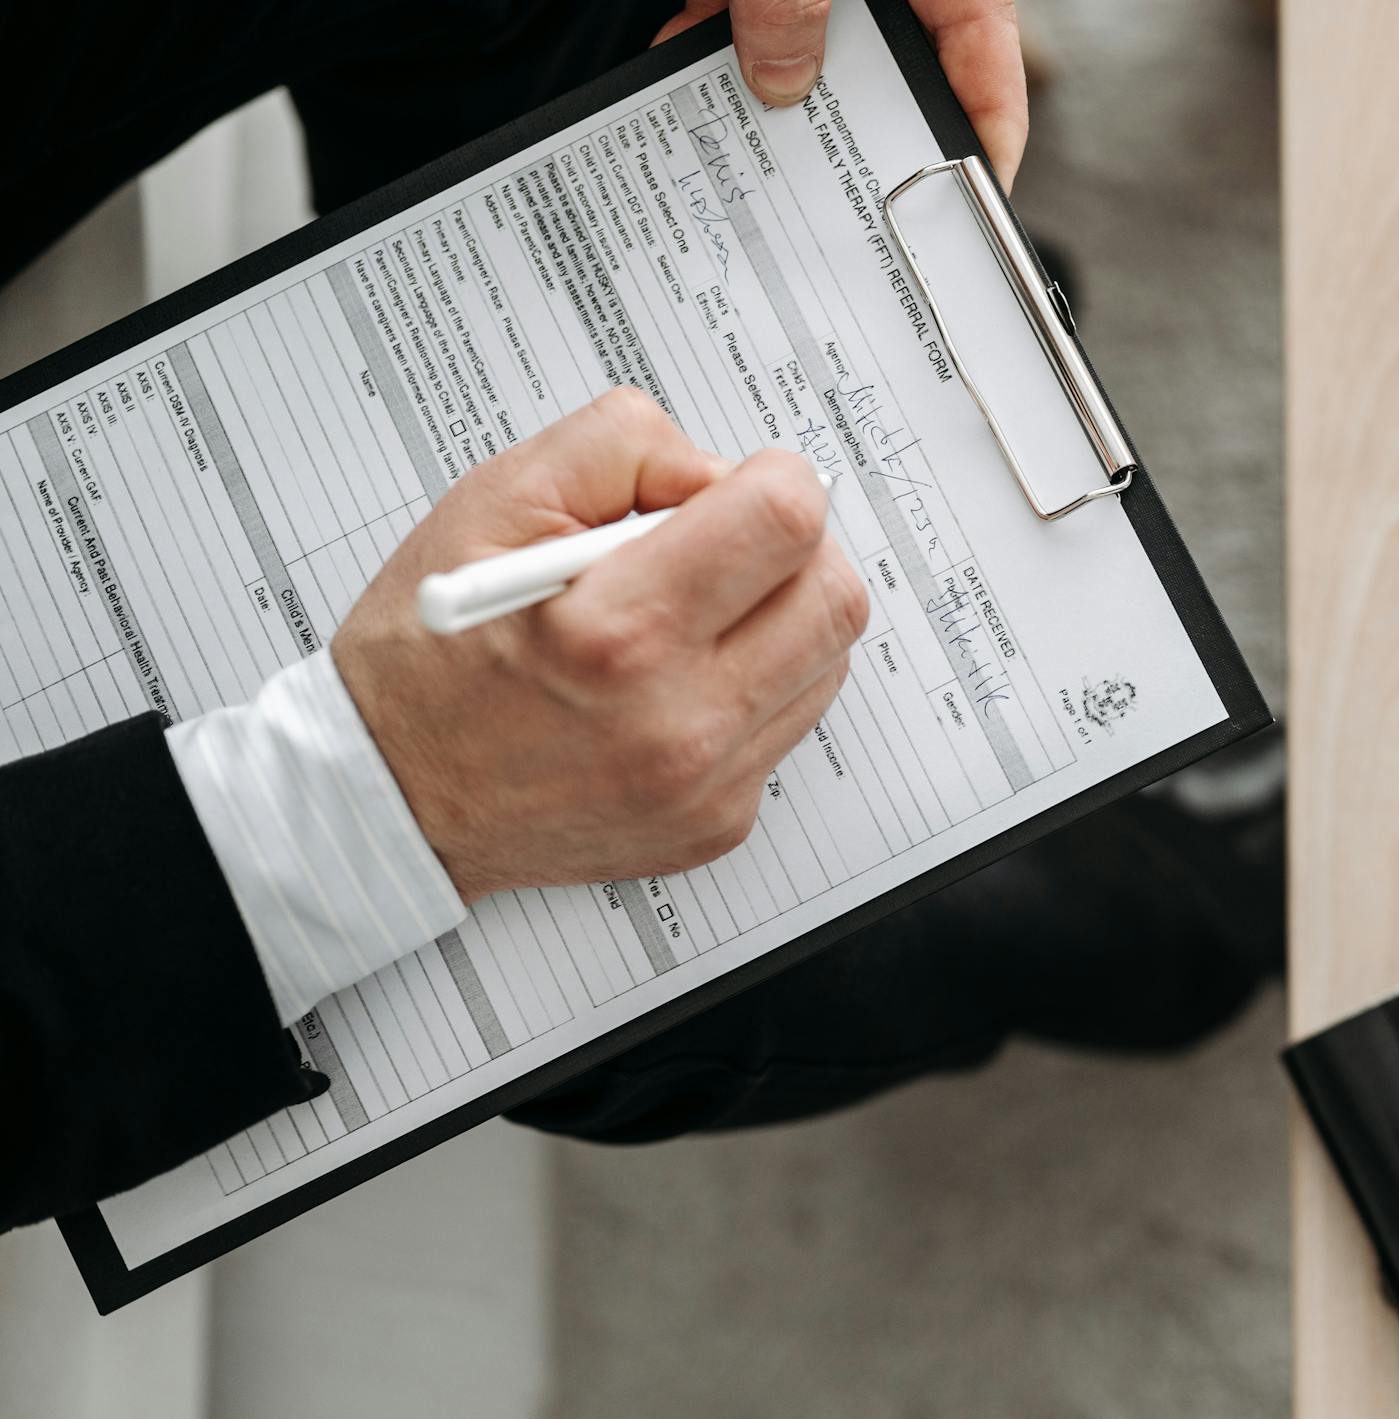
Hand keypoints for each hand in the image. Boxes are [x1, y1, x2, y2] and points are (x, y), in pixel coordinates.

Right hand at [334, 390, 867, 905]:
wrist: (395, 794)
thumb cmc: (430, 652)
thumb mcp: (493, 501)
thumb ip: (621, 449)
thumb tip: (721, 471)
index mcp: (618, 631)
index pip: (788, 522)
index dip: (770, 482)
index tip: (729, 491)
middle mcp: (677, 721)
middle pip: (836, 596)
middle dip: (793, 551)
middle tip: (723, 548)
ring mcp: (706, 783)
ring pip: (827, 661)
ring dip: (782, 618)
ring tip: (693, 614)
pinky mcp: (719, 822)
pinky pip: (789, 724)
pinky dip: (755, 685)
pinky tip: (679, 679)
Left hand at [653, 0, 1028, 189]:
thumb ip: (787, 4)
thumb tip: (778, 83)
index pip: (989, 78)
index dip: (981, 155)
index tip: (962, 222)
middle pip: (890, 74)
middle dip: (850, 138)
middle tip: (832, 214)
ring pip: (806, 48)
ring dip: (761, 97)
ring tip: (738, 163)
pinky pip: (742, 12)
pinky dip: (706, 45)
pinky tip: (674, 85)